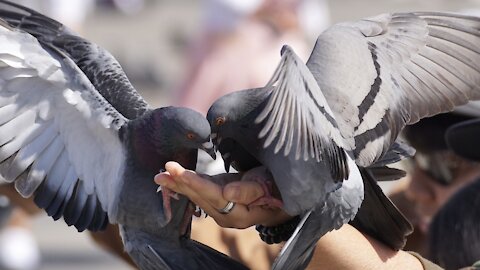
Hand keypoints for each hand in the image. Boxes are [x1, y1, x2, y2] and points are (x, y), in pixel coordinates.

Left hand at [154, 162, 290, 228]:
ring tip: (161, 174)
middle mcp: (226, 215)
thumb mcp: (268, 186)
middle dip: (181, 183)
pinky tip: (172, 178)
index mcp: (238, 214)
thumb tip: (227, 194)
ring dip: (178, 184)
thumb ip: (248, 191)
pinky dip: (185, 184)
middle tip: (163, 170)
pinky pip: (200, 191)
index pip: (213, 196)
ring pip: (196, 195)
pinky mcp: (218, 197)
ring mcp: (221, 208)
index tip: (178, 172)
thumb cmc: (278, 188)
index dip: (195, 183)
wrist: (282, 195)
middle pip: (200, 197)